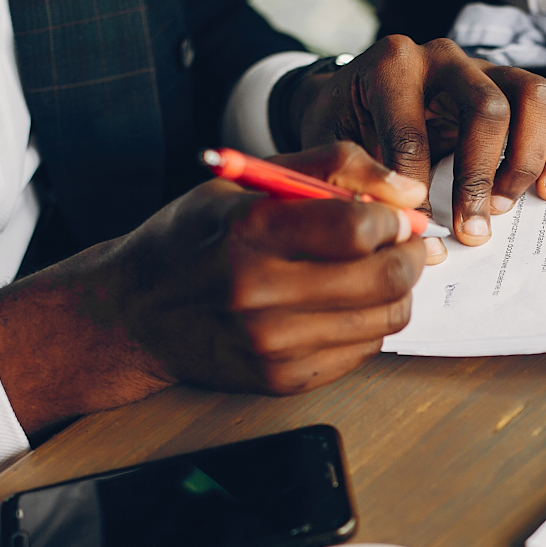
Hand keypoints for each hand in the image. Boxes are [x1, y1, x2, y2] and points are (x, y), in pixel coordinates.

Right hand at [0, 143, 426, 435]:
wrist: (136, 312)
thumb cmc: (193, 239)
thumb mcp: (248, 182)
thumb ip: (331, 167)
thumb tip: (407, 192)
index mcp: (249, 231)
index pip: (357, 229)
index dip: (392, 220)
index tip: (392, 216)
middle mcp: (259, 292)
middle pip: (383, 278)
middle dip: (409, 256)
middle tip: (406, 245)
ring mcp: (272, 344)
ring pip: (385, 319)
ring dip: (396, 292)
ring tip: (374, 273)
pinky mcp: (283, 379)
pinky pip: (363, 350)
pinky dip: (367, 324)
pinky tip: (341, 306)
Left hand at [289, 36, 545, 247]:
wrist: (354, 98)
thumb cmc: (345, 125)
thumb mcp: (332, 146)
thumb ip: (358, 178)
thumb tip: (403, 222)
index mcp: (392, 66)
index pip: (412, 127)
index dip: (417, 182)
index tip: (420, 224)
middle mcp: (444, 58)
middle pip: (488, 107)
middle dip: (481, 176)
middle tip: (473, 228)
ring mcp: (485, 68)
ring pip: (533, 96)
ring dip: (525, 160)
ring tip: (505, 206)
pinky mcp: (513, 87)